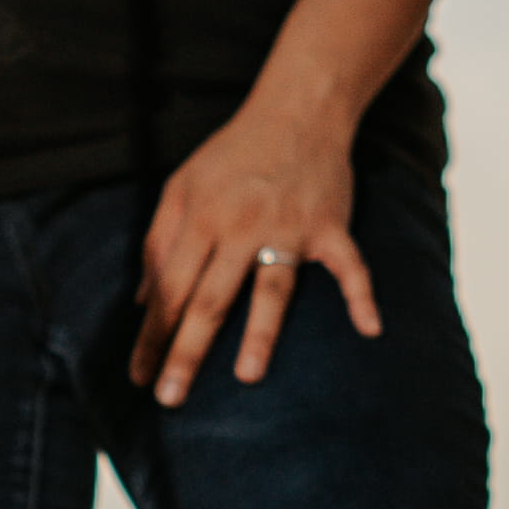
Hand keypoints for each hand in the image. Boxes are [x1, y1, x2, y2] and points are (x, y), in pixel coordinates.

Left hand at [130, 108, 378, 404]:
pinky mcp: (328, 227)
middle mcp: (240, 227)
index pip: (170, 289)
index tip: (138, 377)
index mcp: (199, 220)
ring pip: (271, 289)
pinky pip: (348, 266)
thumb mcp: (180, 187)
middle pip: (210, 299)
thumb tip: (141, 301)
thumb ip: (158, 243)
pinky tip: (370, 329)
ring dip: (259, 333)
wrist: (296, 110)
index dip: (151, 335)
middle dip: (186, 351)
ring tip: (246, 376)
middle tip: (170, 398)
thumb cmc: (231, 155)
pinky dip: (361, 295)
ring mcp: (288, 229)